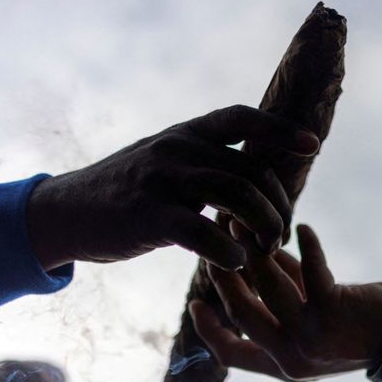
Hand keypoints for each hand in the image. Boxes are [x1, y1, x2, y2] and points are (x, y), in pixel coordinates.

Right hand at [26, 105, 319, 270]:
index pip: (241, 118)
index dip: (280, 130)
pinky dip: (230, 251)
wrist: (68, 212)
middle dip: (278, 205)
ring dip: (263, 227)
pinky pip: (205, 233)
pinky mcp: (149, 217)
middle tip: (281, 234)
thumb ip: (207, 160)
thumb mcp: (167, 160)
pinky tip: (234, 262)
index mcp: (187, 133)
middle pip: (251, 171)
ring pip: (237, 196)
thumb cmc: (130, 191)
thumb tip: (257, 173)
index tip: (313, 146)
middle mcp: (178, 148)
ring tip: (267, 249)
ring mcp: (163, 180)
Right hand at [189, 224, 381, 381]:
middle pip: (241, 311)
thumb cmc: (359, 323)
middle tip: (220, 239)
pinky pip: (308, 270)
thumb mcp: (311, 315)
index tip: (193, 300)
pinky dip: (307, 245)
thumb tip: (253, 253)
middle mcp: (291, 360)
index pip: (230, 354)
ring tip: (248, 223)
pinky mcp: (332, 313)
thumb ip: (282, 291)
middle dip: (224, 272)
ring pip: (266, 287)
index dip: (207, 327)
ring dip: (255, 251)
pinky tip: (305, 228)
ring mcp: (310, 338)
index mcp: (282, 368)